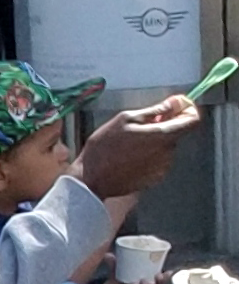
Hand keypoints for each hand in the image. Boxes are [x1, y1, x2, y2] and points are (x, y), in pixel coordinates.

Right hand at [72, 97, 201, 200]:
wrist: (90, 180)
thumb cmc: (104, 148)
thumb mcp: (125, 120)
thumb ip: (155, 111)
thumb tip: (176, 103)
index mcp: (163, 135)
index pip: (193, 119)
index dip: (187, 110)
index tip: (174, 107)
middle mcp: (168, 153)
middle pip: (176, 133)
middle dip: (162, 126)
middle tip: (138, 127)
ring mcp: (162, 168)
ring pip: (165, 147)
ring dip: (153, 142)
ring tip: (129, 145)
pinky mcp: (154, 179)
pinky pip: (157, 162)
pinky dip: (148, 156)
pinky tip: (129, 158)